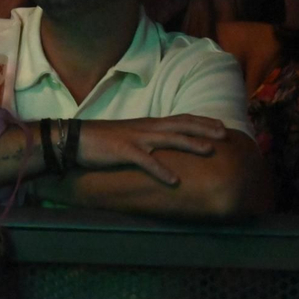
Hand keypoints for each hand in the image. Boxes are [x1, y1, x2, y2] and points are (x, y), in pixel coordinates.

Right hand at [74, 115, 227, 185]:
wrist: (74, 138)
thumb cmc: (101, 139)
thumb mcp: (129, 135)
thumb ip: (147, 138)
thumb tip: (164, 146)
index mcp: (147, 124)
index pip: (179, 118)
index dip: (201, 121)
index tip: (221, 124)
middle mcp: (145, 127)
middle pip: (179, 125)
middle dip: (203, 128)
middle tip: (225, 133)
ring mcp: (135, 138)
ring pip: (168, 138)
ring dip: (189, 143)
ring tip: (209, 150)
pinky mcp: (123, 150)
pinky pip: (145, 161)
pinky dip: (161, 170)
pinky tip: (174, 180)